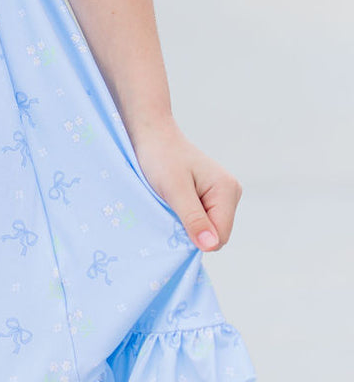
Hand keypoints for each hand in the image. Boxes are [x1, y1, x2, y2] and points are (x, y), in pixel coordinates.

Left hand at [128, 118, 242, 251]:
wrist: (152, 135)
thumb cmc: (161, 157)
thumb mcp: (174, 190)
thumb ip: (194, 218)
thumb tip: (211, 246)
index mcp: (228, 190)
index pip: (220, 237)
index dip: (196, 236)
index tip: (174, 217)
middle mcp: (231, 193)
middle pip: (215, 234)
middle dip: (192, 229)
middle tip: (171, 207)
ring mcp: (222, 194)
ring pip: (208, 228)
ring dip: (188, 222)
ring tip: (171, 201)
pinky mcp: (211, 196)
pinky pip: (202, 219)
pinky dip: (186, 216)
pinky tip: (175, 200)